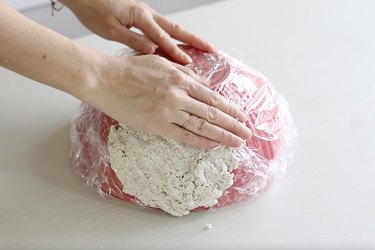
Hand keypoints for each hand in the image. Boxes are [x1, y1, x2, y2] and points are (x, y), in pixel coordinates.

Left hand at [61, 0, 214, 63]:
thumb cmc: (93, 10)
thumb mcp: (110, 29)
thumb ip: (132, 39)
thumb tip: (152, 50)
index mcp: (139, 16)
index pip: (162, 38)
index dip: (176, 51)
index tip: (188, 63)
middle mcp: (146, 12)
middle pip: (175, 28)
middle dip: (194, 39)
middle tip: (211, 48)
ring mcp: (146, 13)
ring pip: (171, 26)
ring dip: (187, 36)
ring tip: (202, 46)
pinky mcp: (142, 15)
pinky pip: (163, 27)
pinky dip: (174, 35)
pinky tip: (179, 42)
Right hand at [86, 55, 251, 148]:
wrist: (105, 80)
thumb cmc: (130, 70)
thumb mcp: (161, 63)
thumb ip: (184, 74)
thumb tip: (202, 86)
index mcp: (180, 78)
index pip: (212, 97)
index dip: (230, 108)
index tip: (242, 116)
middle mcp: (178, 95)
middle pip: (212, 113)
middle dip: (233, 124)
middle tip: (247, 133)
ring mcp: (168, 112)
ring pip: (202, 126)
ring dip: (222, 135)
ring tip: (237, 142)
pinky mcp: (156, 125)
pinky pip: (183, 136)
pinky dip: (200, 141)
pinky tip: (212, 145)